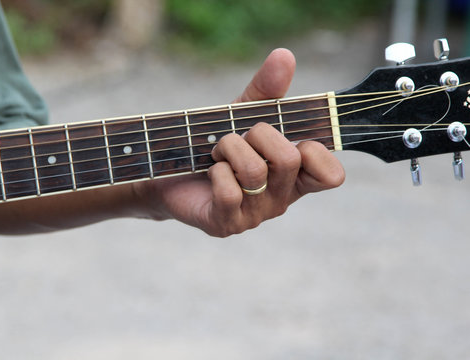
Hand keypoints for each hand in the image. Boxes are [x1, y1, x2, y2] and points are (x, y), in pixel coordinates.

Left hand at [133, 48, 344, 236]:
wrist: (171, 173)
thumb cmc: (216, 146)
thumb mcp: (243, 116)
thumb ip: (267, 90)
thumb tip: (285, 55)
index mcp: (294, 177)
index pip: (331, 175)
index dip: (315, 152)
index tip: (292, 138)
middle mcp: (280, 199)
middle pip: (289, 160)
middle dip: (258, 135)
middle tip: (239, 137)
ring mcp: (255, 215)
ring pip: (254, 172)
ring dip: (229, 149)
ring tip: (217, 151)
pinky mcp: (227, 224)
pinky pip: (229, 192)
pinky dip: (215, 172)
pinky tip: (209, 173)